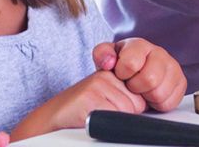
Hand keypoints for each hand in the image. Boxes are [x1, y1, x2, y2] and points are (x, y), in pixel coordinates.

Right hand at [12, 68, 144, 136]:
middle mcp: (106, 74)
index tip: (114, 111)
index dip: (131, 109)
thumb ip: (124, 97)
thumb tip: (146, 106)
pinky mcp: (90, 95)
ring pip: (127, 111)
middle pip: (137, 103)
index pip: (140, 95)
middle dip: (125, 116)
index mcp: (112, 74)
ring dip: (115, 121)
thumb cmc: (81, 113)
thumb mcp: (105, 99)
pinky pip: (114, 116)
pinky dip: (106, 124)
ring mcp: (97, 83)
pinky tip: (91, 118)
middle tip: (103, 114)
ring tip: (96, 116)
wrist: (52, 119)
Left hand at [94, 39, 186, 112]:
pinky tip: (152, 94)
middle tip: (133, 85)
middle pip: (149, 79)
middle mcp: (159, 52)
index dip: (123, 74)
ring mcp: (172, 67)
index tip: (121, 74)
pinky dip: (158, 104)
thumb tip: (109, 62)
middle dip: (136, 87)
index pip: (131, 63)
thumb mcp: (106, 58)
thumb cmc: (120, 66)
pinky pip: (170, 103)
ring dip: (147, 96)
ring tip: (142, 90)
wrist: (136, 74)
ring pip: (160, 93)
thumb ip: (102, 54)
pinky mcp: (181, 82)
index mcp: (139, 45)